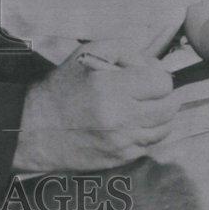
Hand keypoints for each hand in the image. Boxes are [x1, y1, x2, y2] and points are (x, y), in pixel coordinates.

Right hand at [13, 40, 177, 171]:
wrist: (38, 127)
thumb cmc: (64, 86)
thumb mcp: (88, 53)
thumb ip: (126, 51)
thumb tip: (152, 66)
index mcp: (112, 87)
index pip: (162, 83)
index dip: (158, 76)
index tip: (147, 76)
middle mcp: (121, 117)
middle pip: (170, 106)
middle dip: (164, 95)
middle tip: (150, 91)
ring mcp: (123, 141)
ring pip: (165, 127)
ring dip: (159, 115)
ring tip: (142, 107)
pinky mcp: (122, 158)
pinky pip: (150, 144)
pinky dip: (146, 132)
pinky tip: (130, 123)